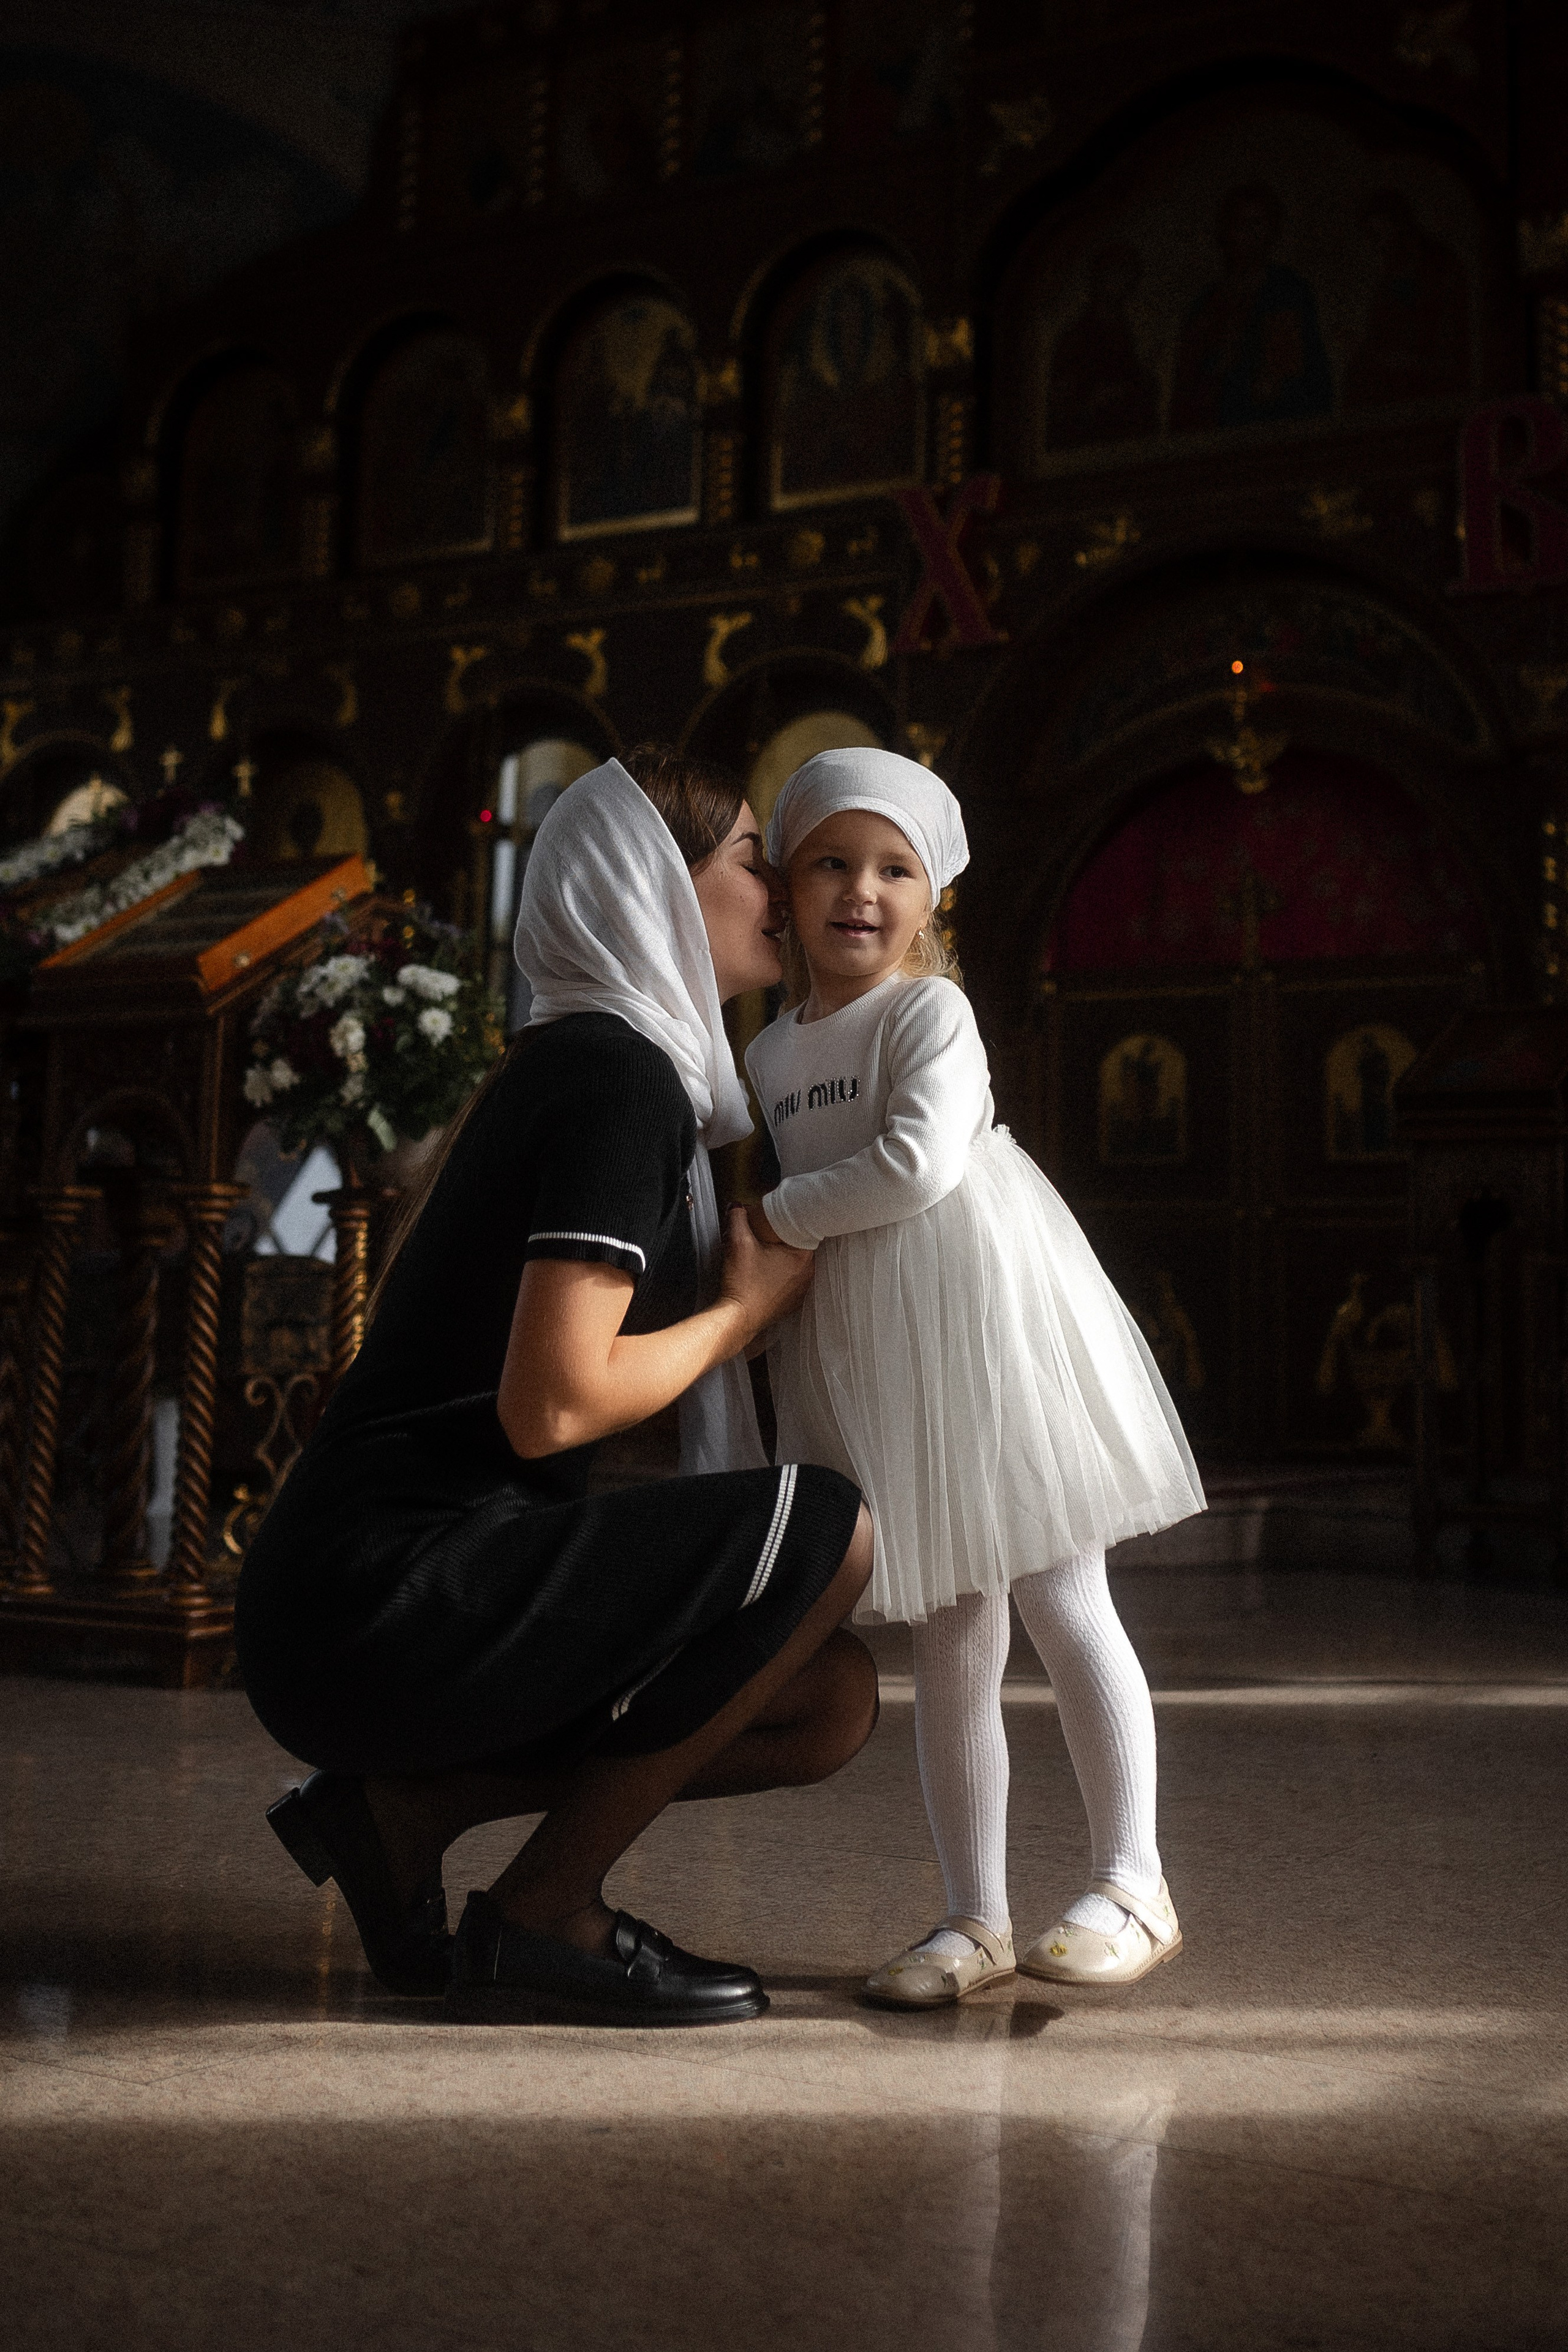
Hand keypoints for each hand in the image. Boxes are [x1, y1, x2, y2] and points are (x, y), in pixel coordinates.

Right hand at [720, 1202, 812, 1338]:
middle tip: (768, 1234)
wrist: (736, 1318)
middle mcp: (807, 1276)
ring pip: (795, 1266)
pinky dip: (780, 1275)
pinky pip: (789, 1282)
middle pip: (800, 1248)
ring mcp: (800, 1292)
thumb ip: (738, 1218)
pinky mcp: (789, 1304)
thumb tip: (737, 1207)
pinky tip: (764, 1273)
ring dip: (783, 1258)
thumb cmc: (742, 1284)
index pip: (806, 1230)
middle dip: (785, 1239)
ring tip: (765, 1252)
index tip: (779, 1219)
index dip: (791, 1222)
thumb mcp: (738, 1243)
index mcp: (803, 1258)